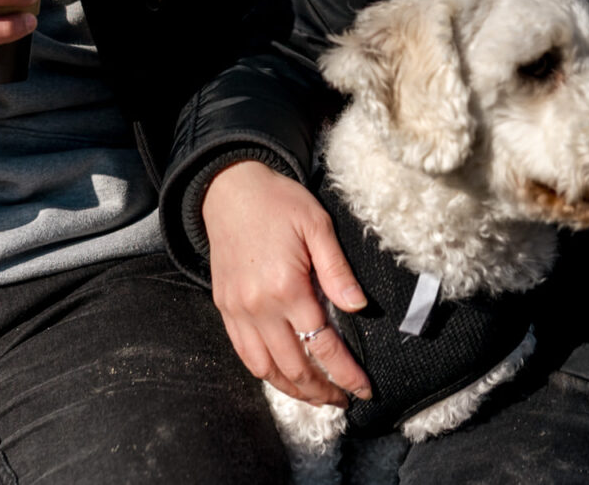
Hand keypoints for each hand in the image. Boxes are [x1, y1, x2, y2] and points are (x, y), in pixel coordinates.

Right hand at [201, 159, 372, 406]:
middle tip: (343, 399)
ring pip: (266, 369)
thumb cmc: (278, 202)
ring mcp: (237, 310)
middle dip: (322, 391)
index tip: (364, 389)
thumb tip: (359, 307)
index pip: (323, 345)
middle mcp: (259, 306)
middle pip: (294, 367)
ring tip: (316, 397)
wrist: (228, 188)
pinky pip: (243, 353)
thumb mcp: (317, 225)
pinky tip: (282, 376)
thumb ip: (337, 270)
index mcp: (287, 287)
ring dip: (293, 390)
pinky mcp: (224, 308)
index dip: (346, 373)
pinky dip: (265, 373)